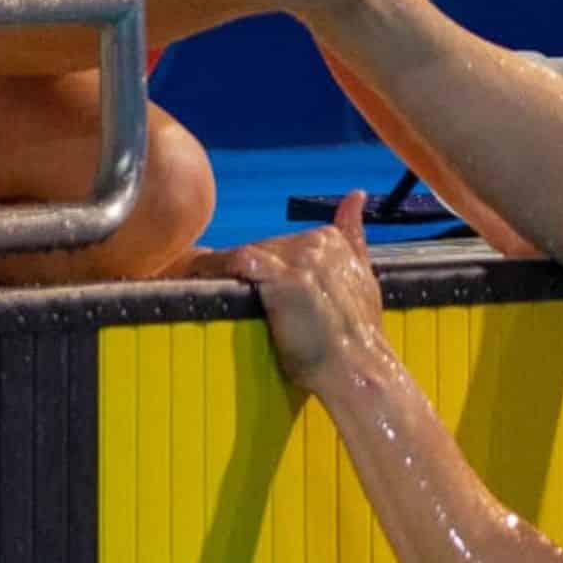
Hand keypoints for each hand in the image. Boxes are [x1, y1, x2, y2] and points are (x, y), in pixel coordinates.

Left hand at [226, 191, 386, 392]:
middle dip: (248, 271)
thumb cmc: (357, 335)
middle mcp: (317, 242)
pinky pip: (237, 262)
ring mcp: (301, 258)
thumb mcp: (363, 278)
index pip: (284, 244)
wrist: (357, 368)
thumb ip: (354, 238)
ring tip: (206, 288)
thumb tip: (355, 193)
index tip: (251, 284)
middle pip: (264, 247)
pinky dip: (215, 269)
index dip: (266, 265)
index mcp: (333, 240)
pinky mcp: (283, 277)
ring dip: (226, 270)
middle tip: (229, 294)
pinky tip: (199, 279)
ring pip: (248, 253)